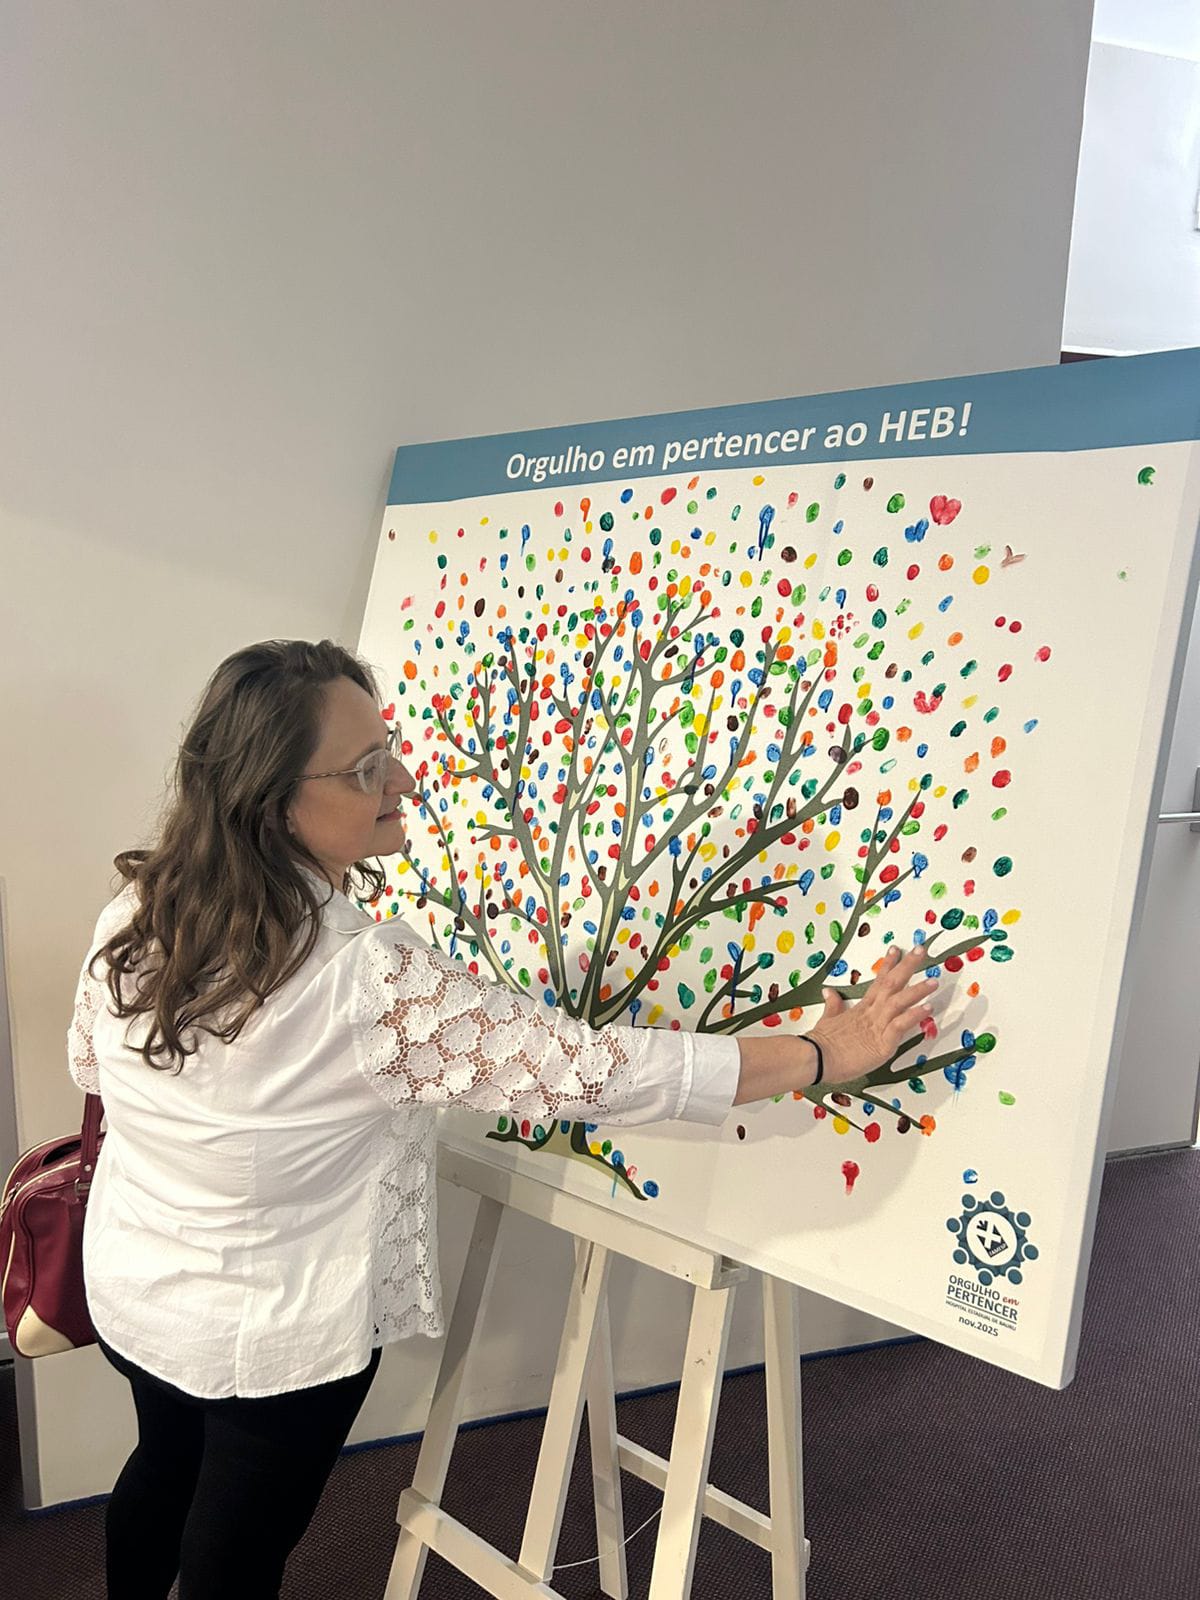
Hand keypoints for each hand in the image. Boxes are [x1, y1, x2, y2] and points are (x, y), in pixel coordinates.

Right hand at [803, 946, 937, 1087]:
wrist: (815, 1059)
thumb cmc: (822, 1044)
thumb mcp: (828, 1021)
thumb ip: (833, 1006)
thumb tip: (829, 991)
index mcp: (861, 1009)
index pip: (878, 982)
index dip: (888, 965)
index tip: (896, 949)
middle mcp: (871, 1013)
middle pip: (892, 984)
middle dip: (907, 966)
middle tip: (920, 950)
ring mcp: (877, 1027)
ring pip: (900, 1002)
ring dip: (918, 990)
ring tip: (933, 980)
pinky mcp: (882, 1043)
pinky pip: (901, 1025)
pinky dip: (914, 1016)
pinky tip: (927, 1008)